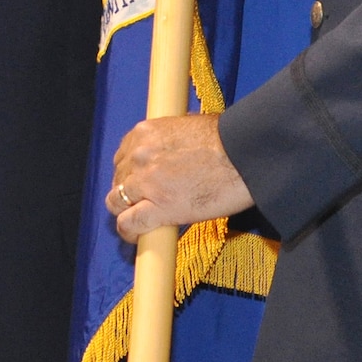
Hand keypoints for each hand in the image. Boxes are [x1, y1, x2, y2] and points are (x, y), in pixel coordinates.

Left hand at [110, 114, 253, 241]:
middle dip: (129, 191)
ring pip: (115, 202)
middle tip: (144, 201)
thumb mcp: (192, 125)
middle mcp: (139, 155)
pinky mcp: (158, 207)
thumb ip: (173, 137)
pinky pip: (128, 224)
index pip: (122, 156)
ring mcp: (146, 182)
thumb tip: (176, 145)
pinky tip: (136, 237)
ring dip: (126, 211)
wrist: (246, 155)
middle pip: (117, 179)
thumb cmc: (228, 140)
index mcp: (146, 133)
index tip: (139, 182)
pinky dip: (129, 232)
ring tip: (140, 220)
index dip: (130, 173)